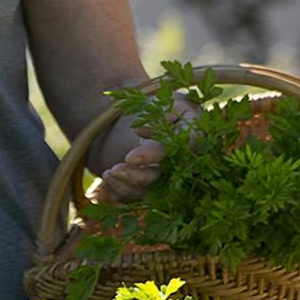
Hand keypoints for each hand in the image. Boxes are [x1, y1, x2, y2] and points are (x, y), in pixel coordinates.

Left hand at [88, 86, 192, 205]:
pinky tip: (105, 187)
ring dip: (126, 187)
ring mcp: (169, 180)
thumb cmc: (169, 106)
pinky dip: (120, 194)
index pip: (171, 152)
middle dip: (136, 177)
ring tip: (107, 174)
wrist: (164, 118)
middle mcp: (184, 166)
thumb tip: (140, 132)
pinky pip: (137, 197)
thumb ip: (161, 114)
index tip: (130, 157)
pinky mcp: (154, 187)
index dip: (151, 156)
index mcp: (193, 141)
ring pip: (148, 192)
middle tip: (114, 170)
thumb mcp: (169, 102)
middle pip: (160, 178)